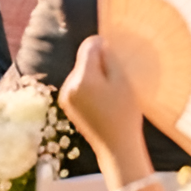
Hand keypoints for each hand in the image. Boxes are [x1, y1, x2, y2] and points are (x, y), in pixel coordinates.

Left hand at [59, 35, 144, 162]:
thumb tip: (99, 44)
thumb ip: (110, 60)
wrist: (116, 146)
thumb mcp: (122, 83)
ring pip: (81, 73)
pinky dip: (88, 88)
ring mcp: (65, 95)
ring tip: (110, 94)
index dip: (102, 46)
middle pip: (83, 61)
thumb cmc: (124, 114)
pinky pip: (77, 86)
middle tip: (116, 81)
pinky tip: (102, 101)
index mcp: (83, 79)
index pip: (88, 47)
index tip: (114, 54)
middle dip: (98, 64)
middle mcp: (69, 85)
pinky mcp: (66, 104)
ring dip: (94, 76)